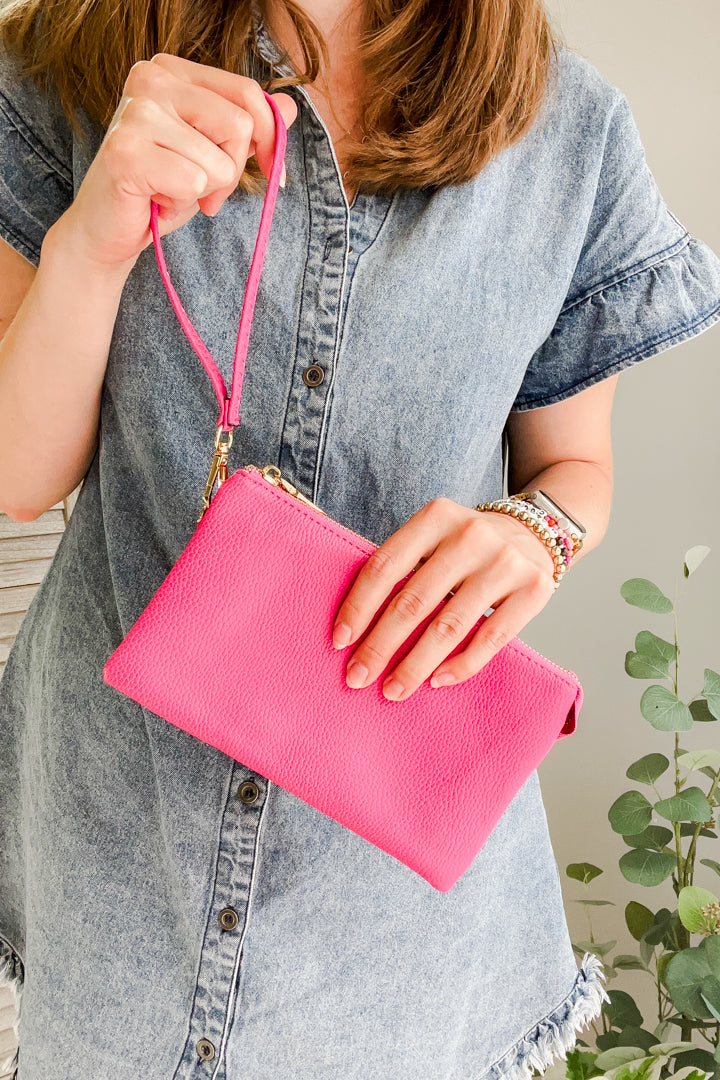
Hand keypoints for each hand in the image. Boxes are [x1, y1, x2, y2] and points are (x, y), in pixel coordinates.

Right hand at [56, 53, 297, 270]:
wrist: (109, 230)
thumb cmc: (161, 189)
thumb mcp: (213, 154)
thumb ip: (248, 127)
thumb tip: (290, 107)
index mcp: (172, 71)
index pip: (247, 94)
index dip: (268, 138)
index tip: (267, 170)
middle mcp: (150, 79)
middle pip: (240, 126)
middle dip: (231, 171)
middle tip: (201, 188)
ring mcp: (135, 112)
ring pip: (218, 161)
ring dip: (203, 191)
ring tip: (170, 191)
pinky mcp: (125, 151)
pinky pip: (193, 181)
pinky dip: (181, 202)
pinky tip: (156, 199)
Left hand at [332, 498, 557, 699]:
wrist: (537, 531)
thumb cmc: (467, 545)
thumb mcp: (435, 536)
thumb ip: (404, 565)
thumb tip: (354, 627)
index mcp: (436, 516)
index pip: (386, 566)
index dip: (359, 606)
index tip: (339, 641)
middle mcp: (471, 535)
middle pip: (414, 601)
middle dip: (380, 645)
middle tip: (357, 676)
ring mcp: (505, 562)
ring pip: (449, 626)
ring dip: (415, 665)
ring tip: (393, 690)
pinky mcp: (534, 589)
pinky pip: (490, 638)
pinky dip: (460, 665)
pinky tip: (436, 681)